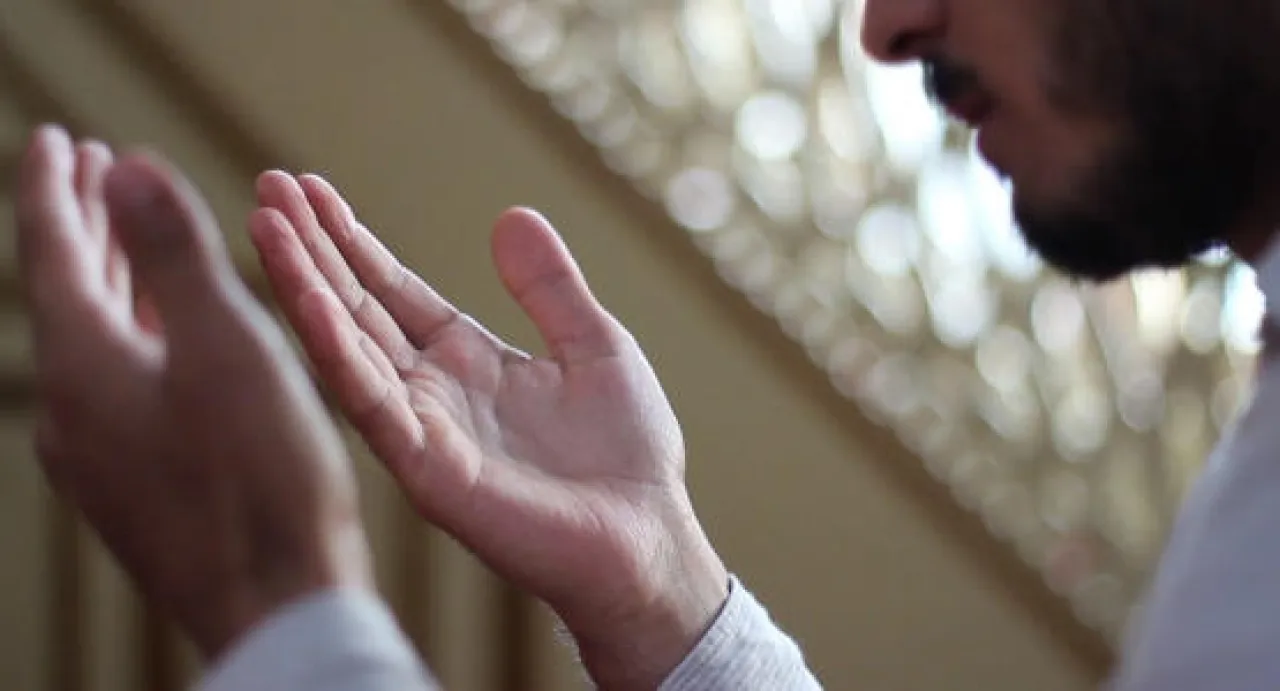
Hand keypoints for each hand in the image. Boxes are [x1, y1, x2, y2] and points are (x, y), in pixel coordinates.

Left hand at [15, 127, 372, 658]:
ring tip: (126, 241)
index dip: (55, 186)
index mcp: (86, 363)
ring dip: (108, 281)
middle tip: (92, 172)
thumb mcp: (229, 347)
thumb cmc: (261, 480)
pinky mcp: (129, 485)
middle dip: (81, 227)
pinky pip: (115, 386)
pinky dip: (131, 337)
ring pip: (92, 342)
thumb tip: (130, 166)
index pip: (51, 249)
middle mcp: (72, 408)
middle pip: (66, 293)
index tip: (59, 139)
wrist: (272, 606)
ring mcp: (96, 453)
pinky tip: (163, 340)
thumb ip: (175, 255)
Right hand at [250, 171, 728, 688]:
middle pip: (356, 309)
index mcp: (467, 361)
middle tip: (267, 186)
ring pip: (346, 348)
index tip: (310, 189)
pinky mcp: (428, 470)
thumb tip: (511, 214)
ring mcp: (422, 431)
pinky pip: (371, 404)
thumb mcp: (594, 344)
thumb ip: (549, 287)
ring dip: (304, 285)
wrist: (650, 538)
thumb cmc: (628, 454)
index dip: (352, 241)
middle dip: (310, 250)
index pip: (392, 291)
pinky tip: (307, 299)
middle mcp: (431, 393)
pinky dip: (336, 350)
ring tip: (265, 224)